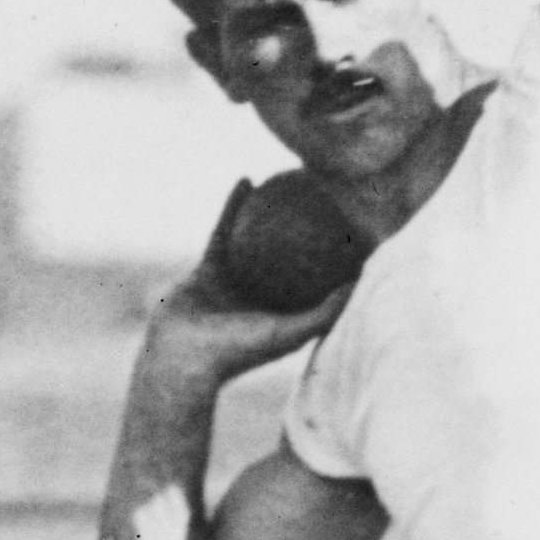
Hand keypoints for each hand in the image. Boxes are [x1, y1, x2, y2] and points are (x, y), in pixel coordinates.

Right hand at [150, 180, 352, 385]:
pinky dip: (233, 204)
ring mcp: (233, 283)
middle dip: (306, 231)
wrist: (180, 358)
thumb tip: (359, 283)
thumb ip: (323, 313)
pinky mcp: (208, 267)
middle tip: (327, 199)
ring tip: (286, 180)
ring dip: (268, 210)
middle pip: (290, 257)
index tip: (354, 229)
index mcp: (282, 315)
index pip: (316, 283)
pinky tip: (248, 180)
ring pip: (255, 239)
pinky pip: (224, 228)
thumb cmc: (237, 353)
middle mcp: (260, 298)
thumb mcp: (288, 334)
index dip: (335, 258)